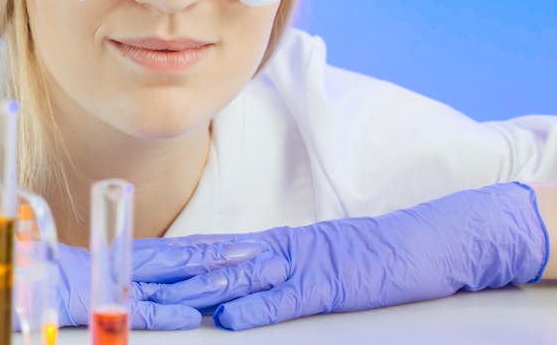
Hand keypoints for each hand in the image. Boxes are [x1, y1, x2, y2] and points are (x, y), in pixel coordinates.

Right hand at [54, 235, 265, 328]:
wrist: (28, 277)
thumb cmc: (67, 276)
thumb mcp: (112, 273)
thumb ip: (141, 275)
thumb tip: (175, 285)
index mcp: (140, 256)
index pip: (187, 250)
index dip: (219, 247)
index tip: (250, 244)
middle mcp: (137, 265)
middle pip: (190, 261)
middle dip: (228, 258)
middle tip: (265, 257)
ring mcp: (123, 284)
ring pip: (174, 282)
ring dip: (209, 281)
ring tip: (241, 279)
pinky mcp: (107, 305)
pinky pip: (140, 310)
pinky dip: (166, 313)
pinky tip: (191, 317)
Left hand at [142, 182, 549, 329]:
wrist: (434, 239)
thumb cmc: (378, 258)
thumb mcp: (320, 268)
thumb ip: (277, 279)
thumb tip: (232, 301)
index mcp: (277, 245)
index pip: (210, 249)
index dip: (168, 257)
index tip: (129, 262)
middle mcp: (283, 249)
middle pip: (214, 258)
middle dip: (166, 269)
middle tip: (122, 274)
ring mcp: (309, 264)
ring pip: (243, 275)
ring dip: (198, 287)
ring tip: (158, 296)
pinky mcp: (337, 283)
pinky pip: (293, 297)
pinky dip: (260, 307)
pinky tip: (231, 317)